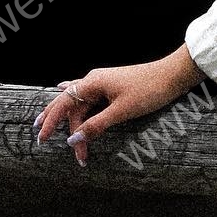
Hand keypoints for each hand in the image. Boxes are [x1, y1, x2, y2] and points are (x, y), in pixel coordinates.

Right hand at [33, 45, 205, 167]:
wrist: (174, 75)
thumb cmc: (150, 90)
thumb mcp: (121, 112)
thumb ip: (96, 126)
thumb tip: (73, 140)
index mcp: (92, 82)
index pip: (63, 104)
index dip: (51, 122)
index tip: (42, 140)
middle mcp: (94, 80)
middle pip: (70, 104)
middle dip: (59, 124)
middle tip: (45, 142)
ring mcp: (104, 82)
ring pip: (80, 103)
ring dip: (74, 122)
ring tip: (61, 135)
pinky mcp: (113, 86)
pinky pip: (88, 96)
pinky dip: (77, 103)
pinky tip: (63, 90)